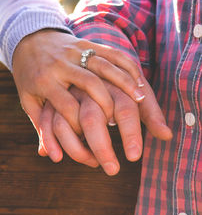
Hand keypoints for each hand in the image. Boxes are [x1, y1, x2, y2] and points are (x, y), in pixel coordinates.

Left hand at [12, 29, 144, 135]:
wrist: (28, 39)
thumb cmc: (29, 76)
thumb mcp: (28, 100)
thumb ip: (40, 125)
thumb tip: (49, 156)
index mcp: (45, 82)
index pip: (68, 106)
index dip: (81, 125)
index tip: (90, 137)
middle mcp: (61, 65)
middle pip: (90, 84)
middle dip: (108, 104)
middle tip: (123, 122)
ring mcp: (75, 51)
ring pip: (104, 65)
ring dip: (124, 82)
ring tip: (140, 97)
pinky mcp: (86, 42)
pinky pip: (110, 51)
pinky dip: (125, 65)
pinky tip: (137, 77)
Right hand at [38, 78, 171, 175]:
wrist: (55, 44)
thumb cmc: (102, 72)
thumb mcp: (127, 86)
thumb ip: (147, 109)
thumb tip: (168, 136)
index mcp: (110, 78)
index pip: (124, 107)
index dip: (131, 132)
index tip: (134, 156)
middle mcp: (85, 81)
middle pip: (93, 119)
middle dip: (102, 147)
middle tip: (112, 170)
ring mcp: (62, 87)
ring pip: (67, 123)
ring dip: (78, 148)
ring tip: (92, 162)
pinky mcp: (45, 93)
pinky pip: (46, 119)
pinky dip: (50, 140)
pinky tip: (58, 158)